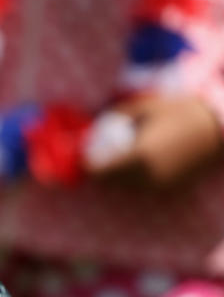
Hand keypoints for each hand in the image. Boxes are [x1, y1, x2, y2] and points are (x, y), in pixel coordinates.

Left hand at [84, 95, 222, 186]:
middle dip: (102, 170)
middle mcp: (148, 176)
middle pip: (110, 182)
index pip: (100, 172)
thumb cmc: (179, 112)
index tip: (85, 154)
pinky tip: (139, 161)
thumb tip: (93, 125)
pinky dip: (135, 178)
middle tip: (98, 154)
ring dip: (117, 175)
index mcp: (138, 156)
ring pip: (125, 187)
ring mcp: (160, 185)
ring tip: (118, 156)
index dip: (89, 164)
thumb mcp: (143, 108)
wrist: (218, 128)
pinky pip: (143, 187)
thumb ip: (116, 117)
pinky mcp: (171, 189)